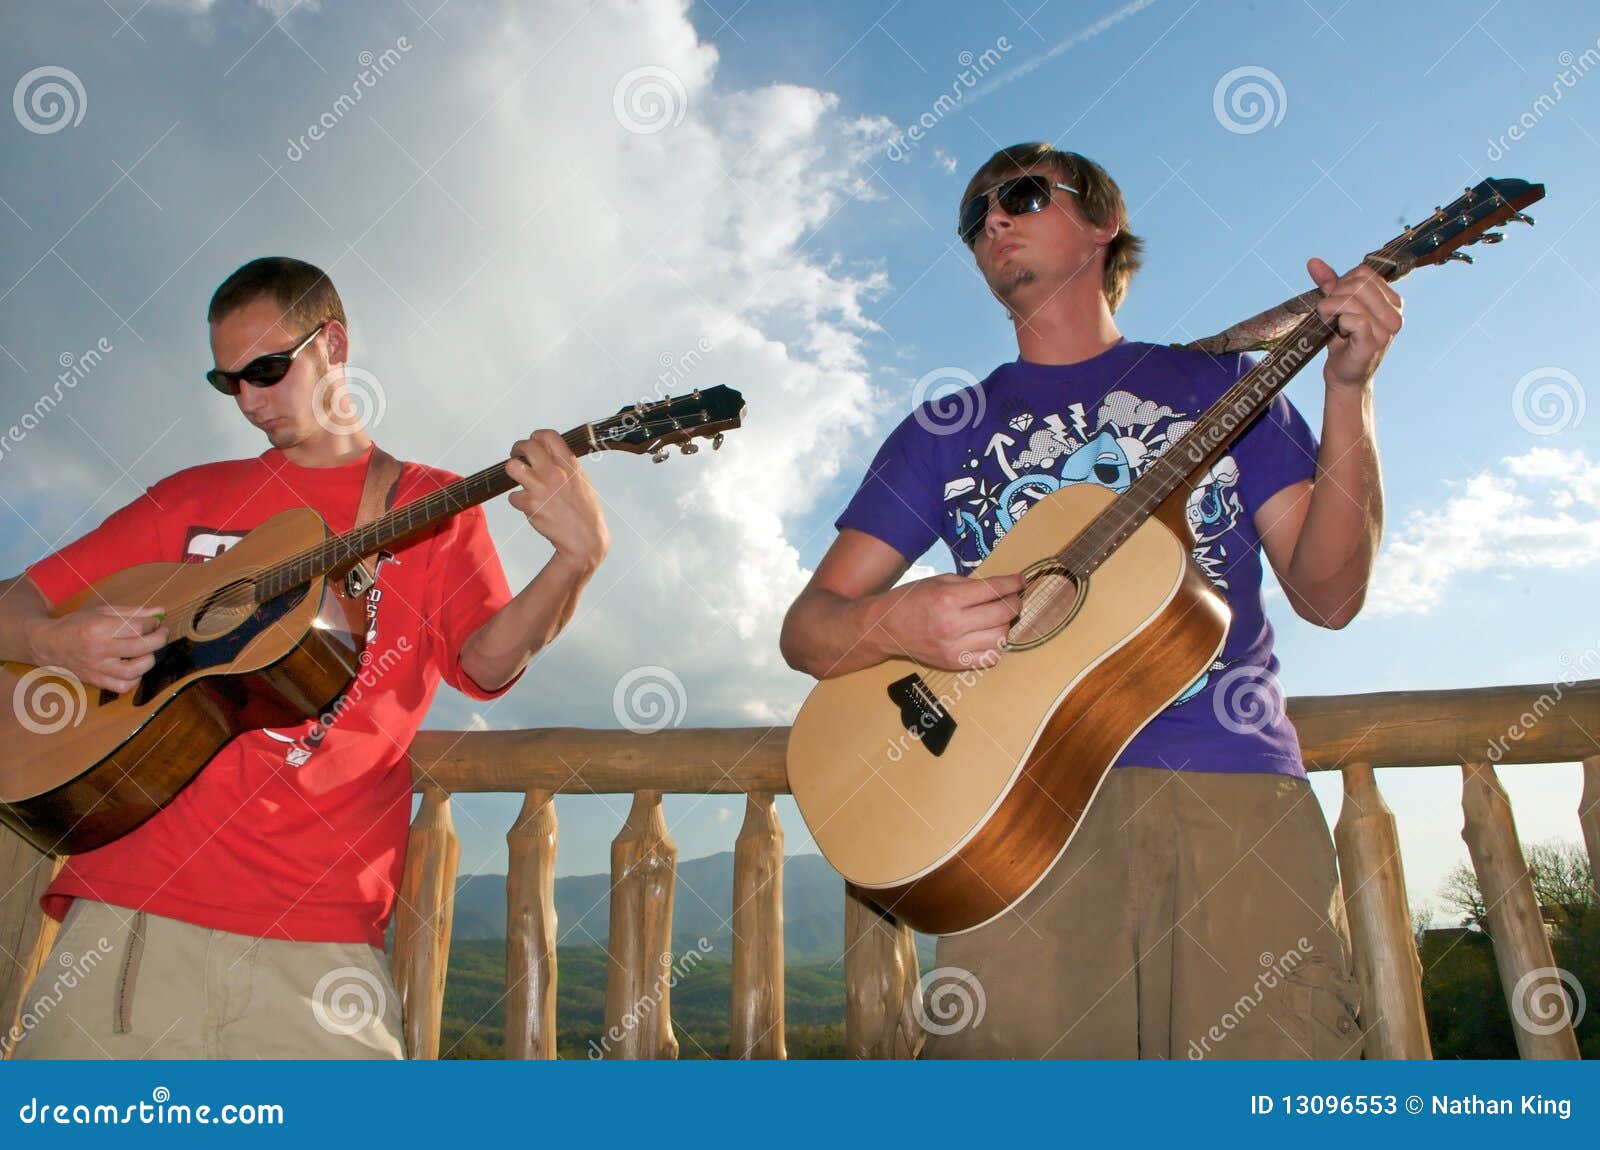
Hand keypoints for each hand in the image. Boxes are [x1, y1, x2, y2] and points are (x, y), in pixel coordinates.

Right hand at [28, 604, 167, 693]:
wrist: (46, 644)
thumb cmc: (76, 625)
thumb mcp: (102, 612)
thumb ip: (133, 613)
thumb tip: (161, 612)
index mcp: (98, 628)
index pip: (137, 627)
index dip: (154, 624)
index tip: (158, 622)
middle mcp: (98, 650)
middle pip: (141, 648)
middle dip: (159, 639)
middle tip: (162, 633)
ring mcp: (96, 668)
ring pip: (134, 671)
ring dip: (148, 660)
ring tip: (148, 651)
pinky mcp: (95, 681)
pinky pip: (122, 686)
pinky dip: (135, 678)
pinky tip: (134, 667)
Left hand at [505, 430, 609, 571]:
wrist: (584, 538)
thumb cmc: (586, 512)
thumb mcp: (582, 481)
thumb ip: (566, 466)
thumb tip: (551, 456)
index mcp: (569, 464)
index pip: (547, 436)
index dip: (536, 437)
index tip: (533, 442)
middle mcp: (554, 472)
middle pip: (526, 446)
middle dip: (518, 449)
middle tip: (518, 456)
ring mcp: (540, 488)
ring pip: (512, 467)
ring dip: (513, 472)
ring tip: (520, 478)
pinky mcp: (529, 504)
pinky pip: (513, 496)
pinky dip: (519, 500)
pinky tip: (530, 505)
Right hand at [878, 572, 1023, 670]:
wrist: (885, 628)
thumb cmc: (911, 599)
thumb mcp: (939, 581)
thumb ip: (969, 585)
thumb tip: (999, 587)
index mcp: (948, 599)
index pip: (993, 590)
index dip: (1013, 583)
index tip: (1020, 580)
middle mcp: (953, 624)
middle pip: (1002, 614)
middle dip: (1014, 603)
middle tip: (1013, 598)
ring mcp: (954, 647)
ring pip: (1000, 637)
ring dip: (1005, 624)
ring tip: (998, 617)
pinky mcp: (954, 663)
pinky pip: (990, 657)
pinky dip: (995, 645)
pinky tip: (988, 635)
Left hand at [1307, 257, 1402, 391]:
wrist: (1344, 375)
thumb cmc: (1343, 341)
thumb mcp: (1337, 307)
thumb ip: (1329, 284)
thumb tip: (1313, 262)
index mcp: (1392, 301)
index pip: (1364, 272)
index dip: (1341, 283)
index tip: (1336, 302)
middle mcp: (1395, 313)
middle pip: (1358, 282)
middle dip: (1335, 295)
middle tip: (1330, 314)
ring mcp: (1387, 329)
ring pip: (1352, 299)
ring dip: (1331, 309)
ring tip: (1332, 324)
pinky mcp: (1375, 342)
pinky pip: (1352, 319)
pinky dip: (1337, 323)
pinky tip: (1338, 333)